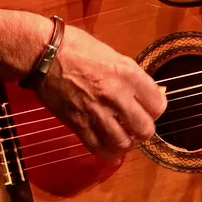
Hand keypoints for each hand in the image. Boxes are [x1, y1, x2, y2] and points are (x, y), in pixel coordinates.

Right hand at [33, 22, 165, 162]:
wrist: (43, 55)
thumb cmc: (77, 47)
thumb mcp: (113, 55)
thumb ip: (131, 76)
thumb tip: (148, 92)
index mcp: (127, 74)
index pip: (158, 104)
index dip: (155, 108)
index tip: (149, 108)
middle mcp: (116, 96)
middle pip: (145, 128)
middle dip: (144, 130)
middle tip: (136, 125)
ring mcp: (97, 112)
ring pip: (123, 143)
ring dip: (126, 144)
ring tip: (123, 138)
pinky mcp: (78, 124)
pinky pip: (98, 148)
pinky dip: (107, 153)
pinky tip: (109, 150)